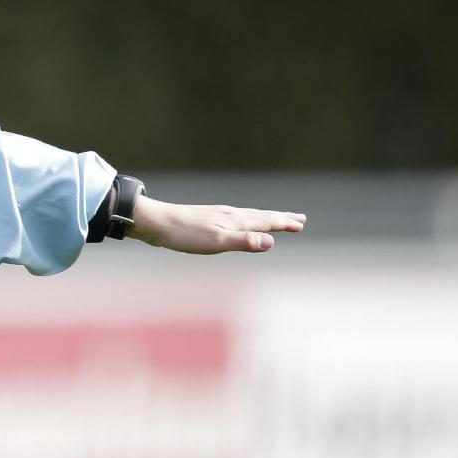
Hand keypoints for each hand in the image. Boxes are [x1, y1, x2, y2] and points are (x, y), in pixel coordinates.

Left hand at [127, 195, 305, 253]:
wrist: (157, 223)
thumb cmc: (185, 234)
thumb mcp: (216, 242)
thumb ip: (243, 241)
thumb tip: (271, 241)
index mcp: (235, 221)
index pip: (266, 221)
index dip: (284, 223)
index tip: (301, 223)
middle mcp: (230, 215)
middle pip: (261, 216)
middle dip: (280, 218)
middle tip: (299, 218)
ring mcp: (218, 216)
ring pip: (248, 216)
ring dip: (265, 217)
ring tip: (274, 218)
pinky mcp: (207, 220)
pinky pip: (235, 219)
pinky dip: (246, 220)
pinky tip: (238, 222)